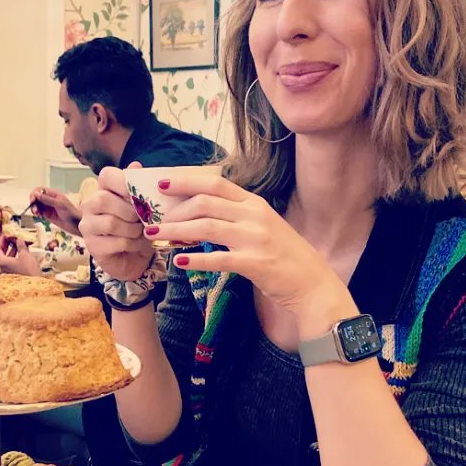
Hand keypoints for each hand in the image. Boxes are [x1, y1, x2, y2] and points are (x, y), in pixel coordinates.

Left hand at [0, 234, 42, 275]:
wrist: (36, 286)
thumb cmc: (29, 272)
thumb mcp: (25, 255)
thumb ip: (21, 245)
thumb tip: (19, 240)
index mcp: (3, 262)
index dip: (1, 240)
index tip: (6, 235)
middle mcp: (4, 267)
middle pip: (3, 253)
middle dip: (8, 244)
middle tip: (12, 238)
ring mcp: (10, 271)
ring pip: (9, 258)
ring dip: (14, 250)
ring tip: (20, 243)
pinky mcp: (16, 274)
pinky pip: (14, 262)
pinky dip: (17, 256)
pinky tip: (24, 252)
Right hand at [30, 187, 81, 235]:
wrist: (76, 225)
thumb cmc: (71, 212)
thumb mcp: (59, 204)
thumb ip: (47, 199)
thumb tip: (36, 194)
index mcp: (53, 194)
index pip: (40, 190)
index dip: (34, 194)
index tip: (33, 201)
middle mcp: (49, 199)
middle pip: (36, 197)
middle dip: (33, 203)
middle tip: (35, 211)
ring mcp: (48, 207)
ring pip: (36, 205)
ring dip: (34, 209)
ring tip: (37, 214)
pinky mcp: (47, 215)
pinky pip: (38, 212)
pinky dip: (36, 213)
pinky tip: (38, 216)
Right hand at [78, 164, 153, 280]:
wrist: (136, 258)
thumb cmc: (138, 229)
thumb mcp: (144, 207)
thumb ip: (139, 187)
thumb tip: (136, 165)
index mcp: (103, 191)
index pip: (106, 175)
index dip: (123, 181)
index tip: (139, 194)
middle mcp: (90, 206)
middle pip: (103, 199)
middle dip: (129, 211)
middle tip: (141, 219)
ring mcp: (88, 226)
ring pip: (110, 222)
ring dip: (132, 229)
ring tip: (140, 233)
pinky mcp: (92, 246)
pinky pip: (115, 242)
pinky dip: (131, 244)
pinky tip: (135, 245)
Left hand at [148, 175, 347, 321]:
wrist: (313, 285)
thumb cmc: (285, 257)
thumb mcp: (264, 227)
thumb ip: (237, 217)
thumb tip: (201, 213)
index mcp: (255, 204)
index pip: (215, 183)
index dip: (186, 181)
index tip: (161, 183)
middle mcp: (255, 216)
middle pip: (205, 202)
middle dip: (174, 210)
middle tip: (152, 220)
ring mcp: (256, 239)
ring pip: (206, 227)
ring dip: (176, 231)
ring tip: (156, 237)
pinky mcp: (255, 263)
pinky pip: (218, 258)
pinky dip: (195, 259)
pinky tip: (178, 261)